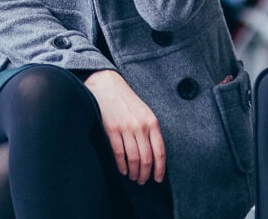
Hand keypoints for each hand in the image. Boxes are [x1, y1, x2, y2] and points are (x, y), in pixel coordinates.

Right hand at [83, 69, 166, 184]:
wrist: (107, 86)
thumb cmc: (126, 100)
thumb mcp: (144, 112)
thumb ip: (150, 130)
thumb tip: (154, 155)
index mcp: (152, 122)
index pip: (160, 151)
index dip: (160, 169)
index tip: (158, 179)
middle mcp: (141, 126)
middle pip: (147, 158)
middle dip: (146, 174)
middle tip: (143, 181)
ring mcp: (126, 128)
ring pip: (133, 158)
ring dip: (134, 172)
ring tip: (133, 177)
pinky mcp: (112, 130)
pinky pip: (119, 153)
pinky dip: (122, 166)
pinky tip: (123, 170)